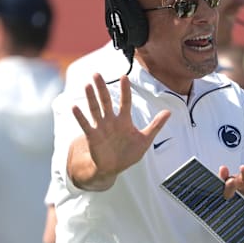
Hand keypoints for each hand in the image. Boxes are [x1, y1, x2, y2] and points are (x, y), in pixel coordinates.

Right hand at [69, 74, 169, 189]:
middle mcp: (111, 121)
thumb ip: (156, 125)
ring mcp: (101, 128)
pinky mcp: (92, 137)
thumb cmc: (129, 153)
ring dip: (91, 98)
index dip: (125, 90)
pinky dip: (80, 116)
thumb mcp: (145, 139)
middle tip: (97, 74)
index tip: (124, 77)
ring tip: (87, 85)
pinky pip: (85, 125)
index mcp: (124, 120)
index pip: (125, 102)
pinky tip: (74, 107)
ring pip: (95, 109)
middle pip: (106, 101)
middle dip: (102, 88)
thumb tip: (168, 112)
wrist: (114, 168)